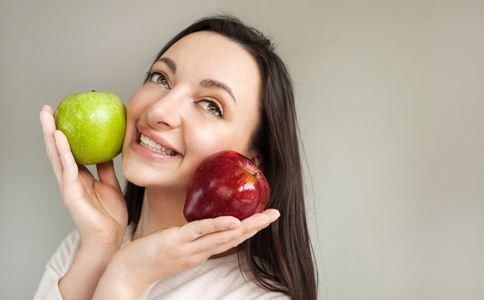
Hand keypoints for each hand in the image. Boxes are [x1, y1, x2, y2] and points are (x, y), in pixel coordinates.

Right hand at [40, 105, 127, 251]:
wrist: (111, 237)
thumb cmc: (110, 215)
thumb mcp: (110, 185)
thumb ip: (105, 170)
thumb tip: (107, 152)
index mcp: (80, 177)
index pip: (68, 151)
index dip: (64, 133)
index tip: (64, 114)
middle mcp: (70, 179)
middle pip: (57, 149)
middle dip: (51, 128)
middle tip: (48, 108)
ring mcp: (68, 185)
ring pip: (57, 155)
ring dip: (50, 133)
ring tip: (47, 115)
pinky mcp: (71, 192)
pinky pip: (67, 167)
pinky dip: (62, 151)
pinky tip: (60, 136)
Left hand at [92, 209, 280, 298]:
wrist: (124, 276)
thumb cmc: (147, 258)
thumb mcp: (174, 246)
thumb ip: (189, 237)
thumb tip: (198, 224)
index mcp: (199, 251)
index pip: (230, 238)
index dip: (250, 228)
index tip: (266, 217)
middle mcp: (198, 252)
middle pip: (233, 238)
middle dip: (256, 226)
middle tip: (276, 214)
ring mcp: (188, 248)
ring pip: (222, 236)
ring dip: (246, 226)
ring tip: (265, 216)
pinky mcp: (173, 242)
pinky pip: (198, 233)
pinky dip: (217, 226)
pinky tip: (232, 221)